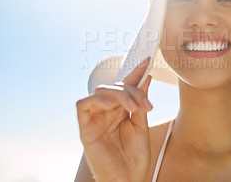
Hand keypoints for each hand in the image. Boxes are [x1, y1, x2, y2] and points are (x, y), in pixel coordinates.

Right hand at [76, 57, 152, 181]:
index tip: (147, 60)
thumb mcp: (142, 124)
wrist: (129, 180)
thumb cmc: (135, 157)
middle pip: (115, 87)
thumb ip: (140, 101)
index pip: (126, 86)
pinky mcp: (85, 128)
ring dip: (120, 94)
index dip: (135, 72)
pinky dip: (97, 100)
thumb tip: (146, 78)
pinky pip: (83, 105)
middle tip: (145, 104)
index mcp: (121, 111)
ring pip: (101, 92)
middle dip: (132, 90)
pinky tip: (112, 106)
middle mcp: (107, 113)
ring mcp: (95, 119)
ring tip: (134, 108)